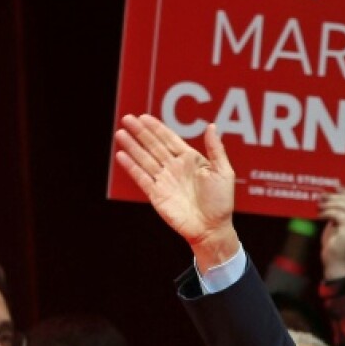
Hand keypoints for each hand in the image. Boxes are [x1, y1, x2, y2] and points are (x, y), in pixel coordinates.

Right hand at [114, 115, 238, 266]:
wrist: (212, 228)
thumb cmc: (221, 202)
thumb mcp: (223, 172)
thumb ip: (216, 149)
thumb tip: (211, 126)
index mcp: (190, 160)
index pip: (170, 139)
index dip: (157, 128)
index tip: (144, 117)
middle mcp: (175, 168)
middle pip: (154, 146)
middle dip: (140, 132)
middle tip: (127, 118)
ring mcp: (165, 180)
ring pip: (145, 159)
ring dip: (132, 146)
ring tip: (120, 134)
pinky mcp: (157, 194)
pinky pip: (142, 177)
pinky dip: (131, 167)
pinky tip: (121, 155)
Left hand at [318, 187, 344, 279]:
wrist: (340, 267)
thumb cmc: (341, 249)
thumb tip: (335, 196)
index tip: (336, 189)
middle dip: (336, 197)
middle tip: (323, 197)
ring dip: (330, 204)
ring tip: (321, 207)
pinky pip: (338, 214)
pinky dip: (327, 212)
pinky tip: (321, 216)